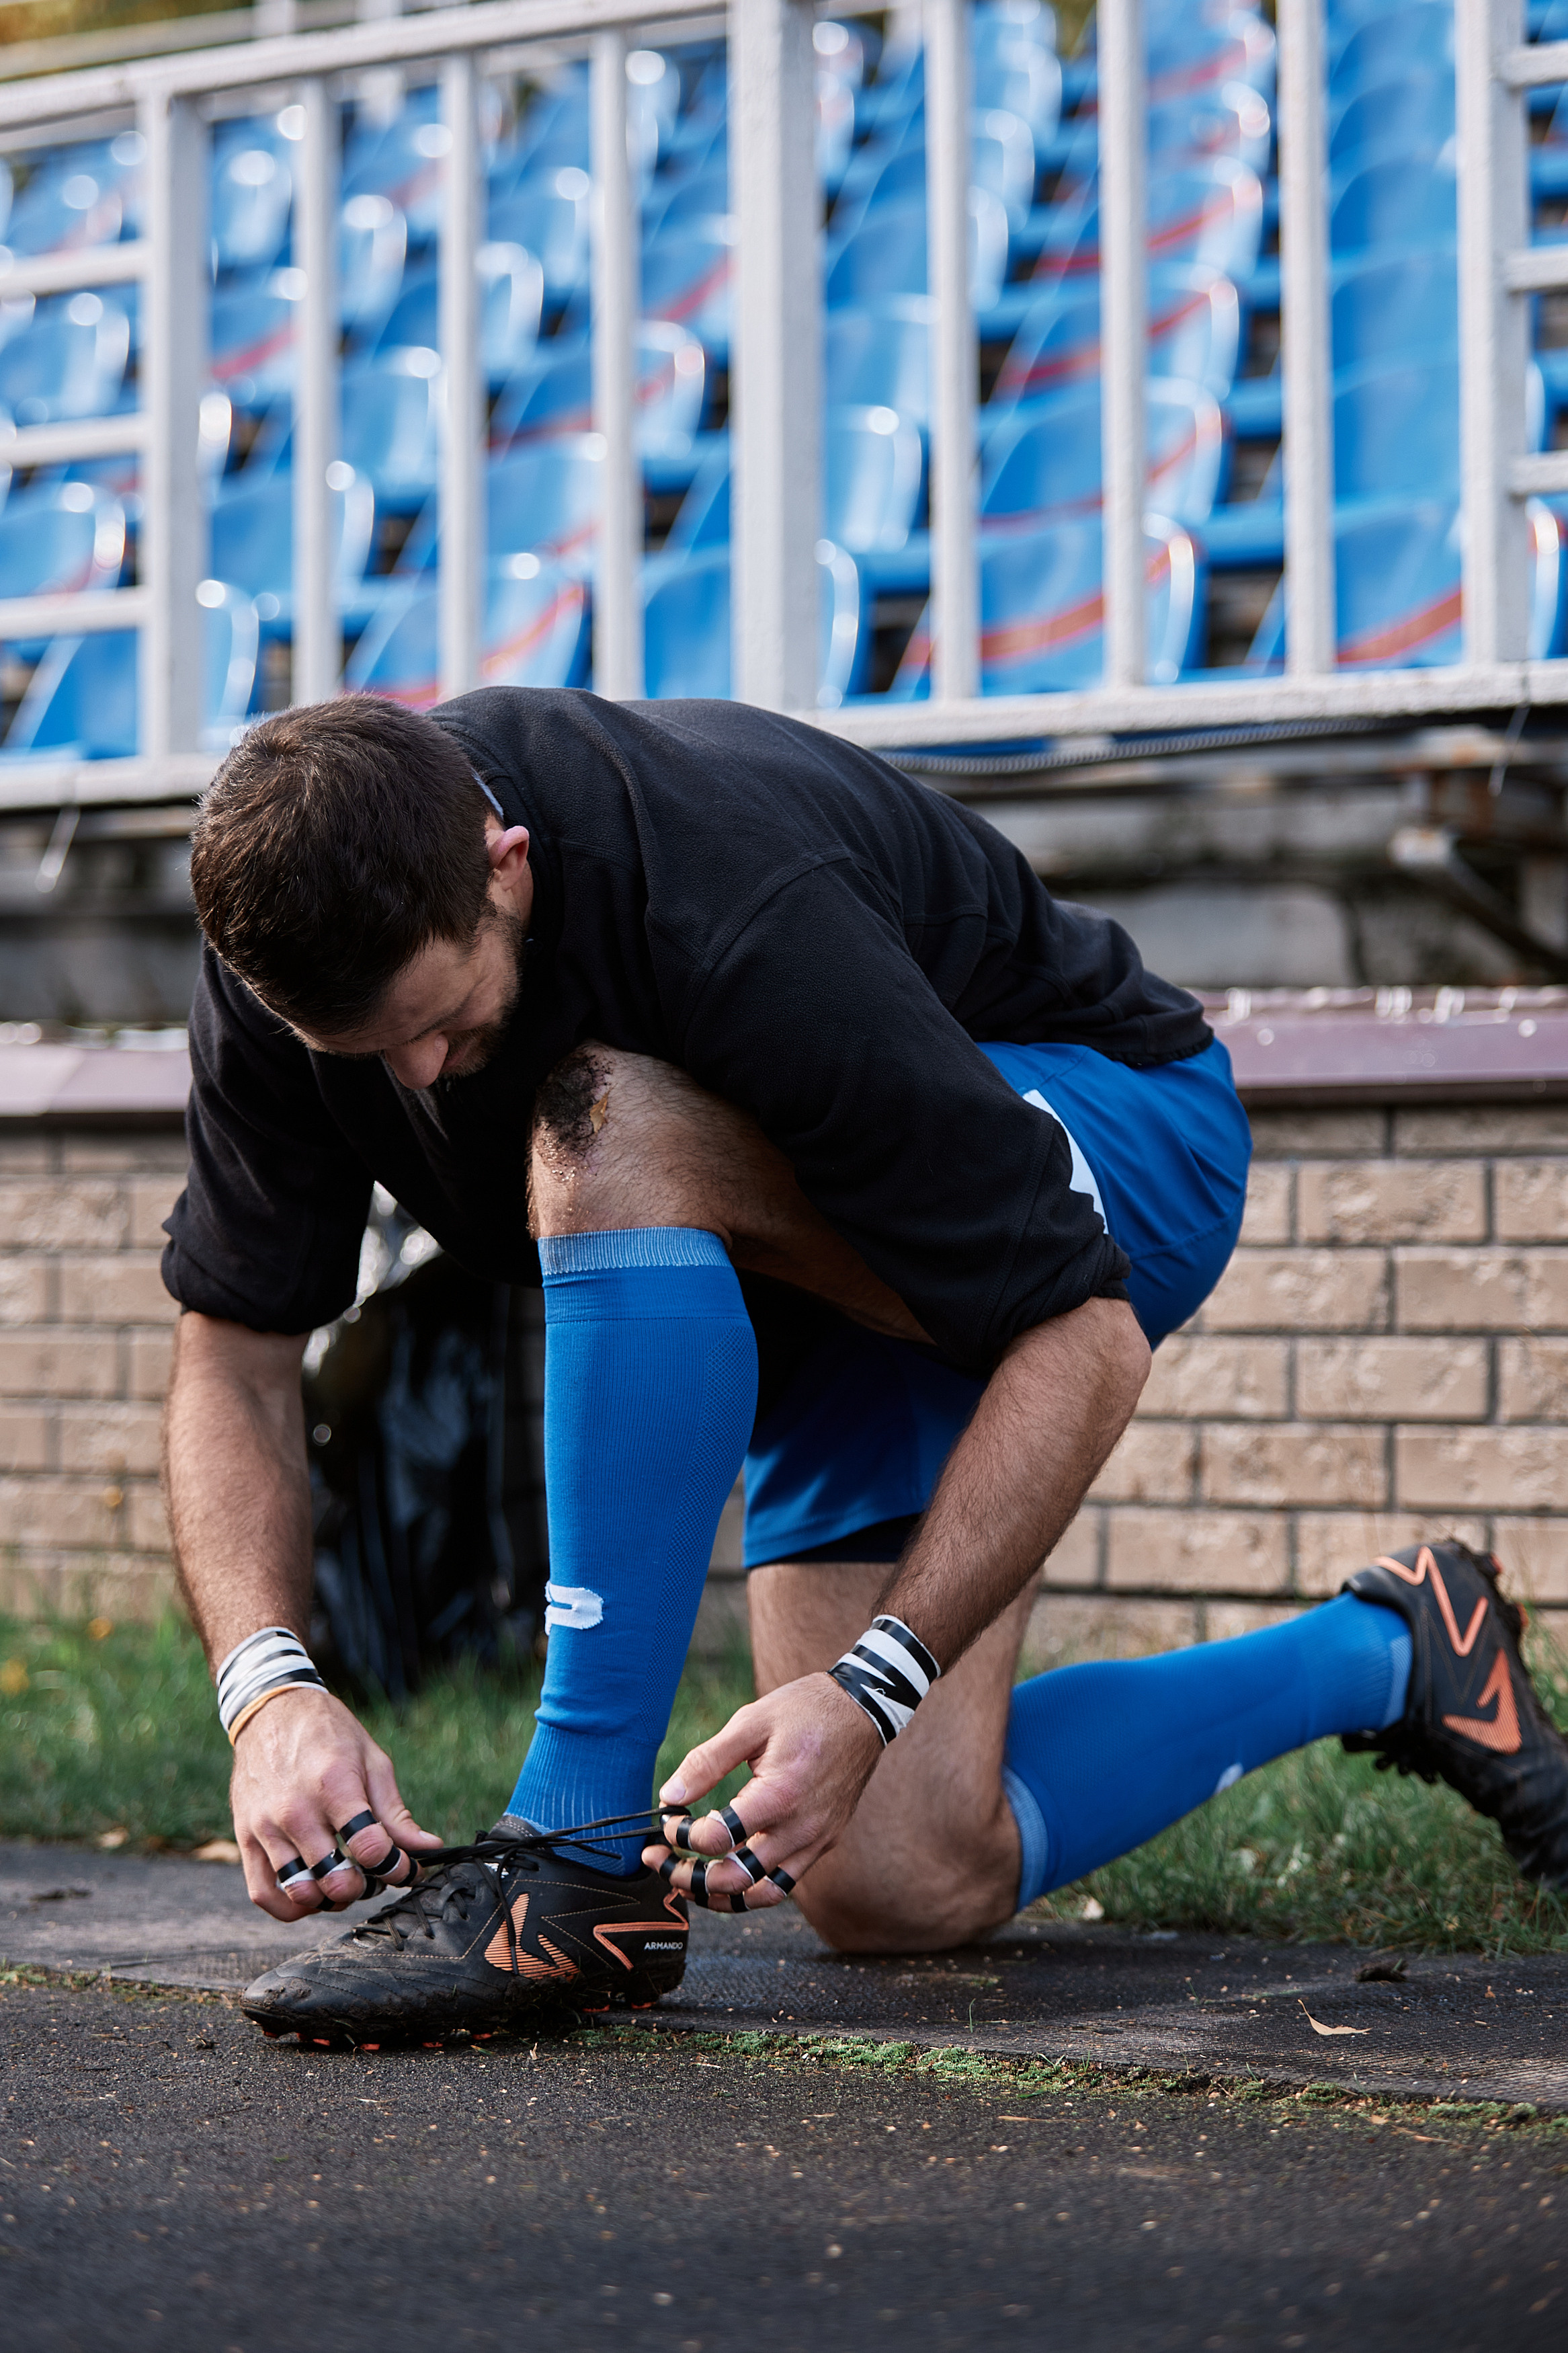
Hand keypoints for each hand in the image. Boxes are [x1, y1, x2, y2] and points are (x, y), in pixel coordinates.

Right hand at [229, 1685, 443, 1920]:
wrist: (271, 1709)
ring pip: (300, 1892)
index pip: (370, 1848)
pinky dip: (289, 1907)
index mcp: (334, 1785)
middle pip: (335, 1880)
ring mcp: (266, 1826)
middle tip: (373, 1876)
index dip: (397, 1868)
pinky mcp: (245, 1836)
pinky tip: (311, 1896)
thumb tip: (426, 1849)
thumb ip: (395, 1812)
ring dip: (329, 1901)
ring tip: (343, 1885)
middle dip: (365, 1888)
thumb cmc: (328, 1732)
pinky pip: (263, 1892)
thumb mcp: (372, 1760)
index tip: (406, 1868)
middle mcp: (296, 1810)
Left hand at [642, 1671, 882, 1908]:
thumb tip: (669, 1795)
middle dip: (688, 1878)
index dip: (680, 1835)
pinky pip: (784, 1883)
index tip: (667, 1820)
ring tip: (688, 1882)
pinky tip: (729, 1871)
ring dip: (718, 1896)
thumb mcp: (750, 1722)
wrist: (862, 1711)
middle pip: (735, 1879)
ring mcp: (815, 1841)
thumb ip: (707, 1761)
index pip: (717, 1839)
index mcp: (779, 1795)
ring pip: (761, 1894)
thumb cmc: (805, 1710)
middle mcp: (800, 1829)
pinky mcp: (823, 1842)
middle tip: (660, 1863)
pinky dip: (751, 1888)